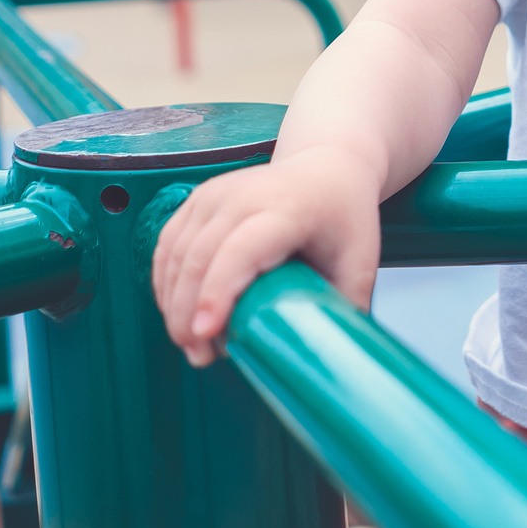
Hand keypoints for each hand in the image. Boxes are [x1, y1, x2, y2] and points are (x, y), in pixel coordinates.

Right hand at [150, 146, 381, 366]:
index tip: (206, 333)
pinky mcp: (198, 199)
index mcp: (288, 208)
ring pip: (177, 254)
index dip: (218, 292)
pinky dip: (166, 284)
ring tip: (193, 344)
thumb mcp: (359, 261)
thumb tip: (330, 360)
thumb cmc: (343, 216)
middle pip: (200, 257)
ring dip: (174, 304)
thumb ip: (343, 308)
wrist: (327, 168)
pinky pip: (168, 245)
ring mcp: (216, 194)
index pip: (241, 249)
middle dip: (189, 313)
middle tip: (200, 355)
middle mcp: (245, 195)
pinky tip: (179, 314)